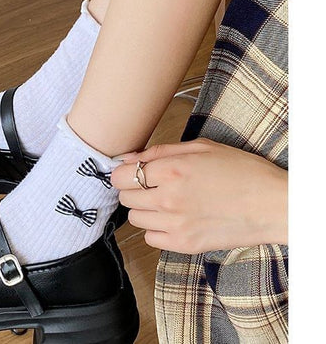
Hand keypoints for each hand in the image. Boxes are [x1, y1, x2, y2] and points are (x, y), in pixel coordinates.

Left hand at [111, 138, 286, 253]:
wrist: (273, 204)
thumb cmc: (241, 171)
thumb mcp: (200, 147)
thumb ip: (158, 152)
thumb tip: (126, 158)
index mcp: (171, 171)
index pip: (119, 176)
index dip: (123, 173)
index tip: (132, 173)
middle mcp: (167, 199)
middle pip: (124, 197)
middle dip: (134, 190)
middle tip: (154, 186)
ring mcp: (175, 225)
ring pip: (134, 219)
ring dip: (145, 209)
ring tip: (167, 202)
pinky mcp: (184, 245)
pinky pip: (150, 238)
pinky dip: (156, 229)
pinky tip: (174, 219)